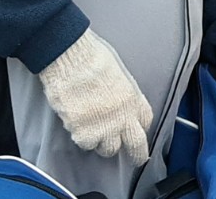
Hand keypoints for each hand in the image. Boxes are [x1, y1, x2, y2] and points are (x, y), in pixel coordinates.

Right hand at [37, 29, 153, 164]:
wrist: (70, 58)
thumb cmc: (91, 57)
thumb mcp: (119, 73)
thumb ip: (122, 92)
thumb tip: (118, 100)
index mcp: (133, 98)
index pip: (146, 121)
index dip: (140, 126)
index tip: (136, 129)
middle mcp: (122, 117)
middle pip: (136, 145)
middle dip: (136, 155)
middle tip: (134, 159)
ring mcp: (104, 127)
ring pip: (108, 149)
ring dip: (101, 142)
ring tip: (91, 127)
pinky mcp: (83, 132)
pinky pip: (85, 144)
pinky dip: (80, 136)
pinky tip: (75, 120)